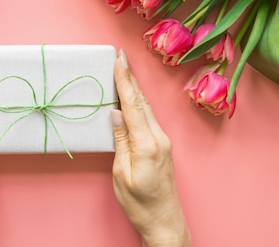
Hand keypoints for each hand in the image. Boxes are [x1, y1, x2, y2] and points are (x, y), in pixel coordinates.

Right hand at [111, 49, 190, 246]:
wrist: (164, 221)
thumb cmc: (140, 204)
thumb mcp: (122, 173)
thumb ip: (120, 139)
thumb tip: (114, 112)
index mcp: (148, 144)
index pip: (132, 104)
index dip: (124, 80)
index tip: (118, 59)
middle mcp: (159, 138)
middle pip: (141, 100)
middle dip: (129, 77)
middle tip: (120, 56)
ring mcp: (163, 141)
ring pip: (146, 107)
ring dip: (134, 88)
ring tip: (123, 70)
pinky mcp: (162, 146)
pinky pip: (148, 117)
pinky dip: (138, 102)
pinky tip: (131, 97)